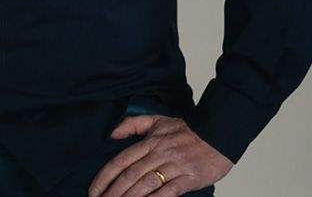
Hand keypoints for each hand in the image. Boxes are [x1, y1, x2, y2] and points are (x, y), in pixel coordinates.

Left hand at [87, 113, 232, 196]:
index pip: (122, 160)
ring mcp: (174, 167)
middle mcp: (159, 154)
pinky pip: (168, 192)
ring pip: (146, 185)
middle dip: (113, 192)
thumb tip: (111, 133)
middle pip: (131, 175)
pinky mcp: (188, 179)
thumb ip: (133, 124)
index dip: (106, 176)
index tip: (94, 189)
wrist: (217, 134)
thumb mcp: (157, 121)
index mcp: (150, 141)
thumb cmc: (186, 130)